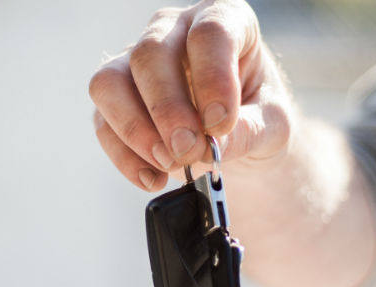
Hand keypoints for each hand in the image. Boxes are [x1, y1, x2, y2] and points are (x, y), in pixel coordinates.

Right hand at [89, 0, 375, 286]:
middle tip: (190, 151)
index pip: (209, 34)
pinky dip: (125, 157)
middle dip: (168, 110)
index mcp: (223, 19)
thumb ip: (248, 132)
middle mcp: (173, 31)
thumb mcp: (272, 124)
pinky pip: (102, 123)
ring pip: (110, 82)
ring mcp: (135, 61)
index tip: (221, 124)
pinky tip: (154, 178)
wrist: (236, 135)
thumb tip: (211, 148)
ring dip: (136, 130)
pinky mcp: (115, 99)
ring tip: (168, 164)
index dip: (213, 79)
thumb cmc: (257, 114)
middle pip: (150, 55)